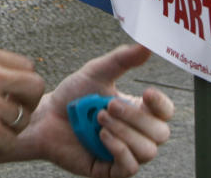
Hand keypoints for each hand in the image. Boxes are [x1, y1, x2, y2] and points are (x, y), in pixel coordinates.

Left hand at [18, 44, 173, 176]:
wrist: (44, 117)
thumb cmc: (72, 97)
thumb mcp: (96, 73)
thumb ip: (122, 60)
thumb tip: (146, 46)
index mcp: (138, 111)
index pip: (166, 112)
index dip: (161, 104)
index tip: (146, 93)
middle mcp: (136, 134)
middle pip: (160, 133)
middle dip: (135, 118)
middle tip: (107, 106)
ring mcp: (125, 153)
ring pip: (147, 151)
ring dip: (124, 132)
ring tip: (99, 120)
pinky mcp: (110, 170)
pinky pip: (130, 168)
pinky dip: (119, 150)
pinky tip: (101, 137)